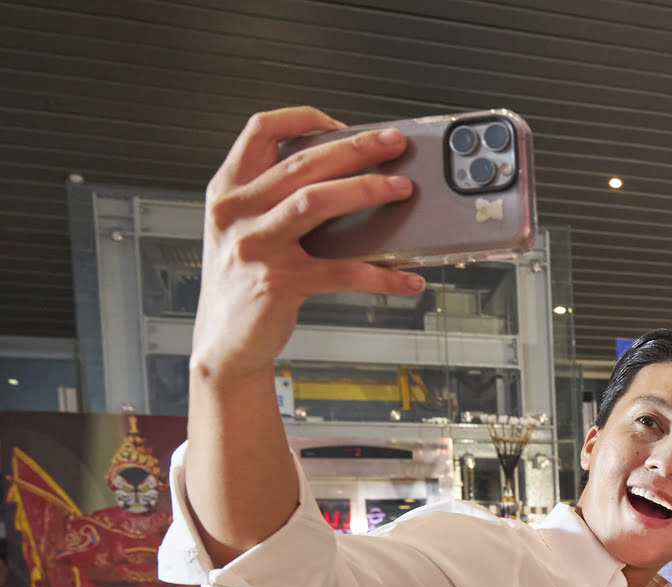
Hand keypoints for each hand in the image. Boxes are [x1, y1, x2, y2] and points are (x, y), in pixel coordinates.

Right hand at [194, 107, 424, 376]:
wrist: (224, 342)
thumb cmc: (243, 282)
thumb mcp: (244, 228)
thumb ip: (275, 197)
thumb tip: (345, 176)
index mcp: (227, 189)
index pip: (260, 130)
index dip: (304, 119)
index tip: (343, 124)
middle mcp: (235, 211)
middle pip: (302, 162)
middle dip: (356, 148)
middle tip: (394, 143)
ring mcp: (255, 246)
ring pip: (315, 202)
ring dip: (365, 190)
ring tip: (402, 189)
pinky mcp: (279, 282)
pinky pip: (341, 272)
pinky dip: (380, 275)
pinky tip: (406, 279)